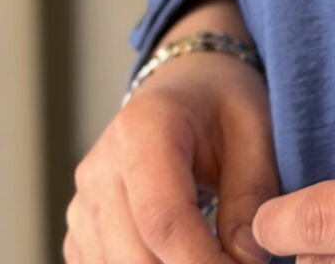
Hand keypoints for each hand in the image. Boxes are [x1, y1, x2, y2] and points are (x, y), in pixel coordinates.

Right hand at [65, 53, 277, 263]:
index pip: (163, 219)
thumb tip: (247, 262)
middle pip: (134, 257)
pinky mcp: (78, 231)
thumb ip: (252, 193)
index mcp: (144, 129)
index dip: (203, 262)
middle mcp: (99, 168)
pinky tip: (182, 261)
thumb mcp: (256, 129)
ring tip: (215, 260)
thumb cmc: (222, 104)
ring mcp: (82, 203)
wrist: (186, 88)